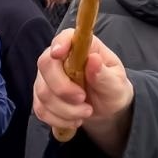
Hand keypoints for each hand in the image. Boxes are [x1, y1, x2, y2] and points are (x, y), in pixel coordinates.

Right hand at [33, 29, 134, 150]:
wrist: (106, 109)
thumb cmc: (112, 89)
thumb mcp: (116, 84)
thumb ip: (104, 74)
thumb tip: (93, 60)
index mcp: (80, 47)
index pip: (64, 37)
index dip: (59, 44)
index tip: (59, 54)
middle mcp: (58, 59)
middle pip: (46, 65)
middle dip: (62, 88)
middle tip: (83, 100)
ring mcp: (46, 78)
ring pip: (43, 92)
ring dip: (65, 109)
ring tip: (86, 112)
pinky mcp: (41, 98)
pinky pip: (41, 109)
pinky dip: (58, 119)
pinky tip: (74, 120)